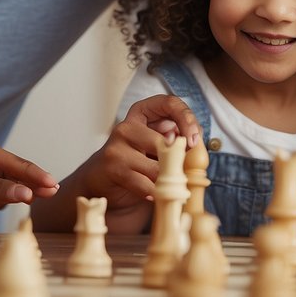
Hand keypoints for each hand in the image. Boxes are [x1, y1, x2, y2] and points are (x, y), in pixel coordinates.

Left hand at [0, 133, 57, 229]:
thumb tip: (22, 193)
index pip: (11, 162)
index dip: (31, 173)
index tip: (49, 182)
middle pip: (14, 173)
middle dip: (33, 181)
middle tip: (53, 190)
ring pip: (8, 187)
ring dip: (23, 193)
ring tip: (43, 196)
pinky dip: (8, 202)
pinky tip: (21, 203)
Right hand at [33, 94, 200, 233]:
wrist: (102, 181)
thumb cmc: (135, 161)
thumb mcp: (155, 144)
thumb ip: (174, 138)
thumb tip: (193, 143)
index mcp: (141, 113)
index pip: (169, 102)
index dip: (186, 118)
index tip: (194, 140)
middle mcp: (127, 126)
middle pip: (162, 141)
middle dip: (177, 160)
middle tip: (184, 172)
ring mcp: (117, 146)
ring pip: (155, 166)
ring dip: (167, 180)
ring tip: (172, 186)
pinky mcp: (112, 167)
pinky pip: (144, 183)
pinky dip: (154, 192)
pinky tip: (155, 194)